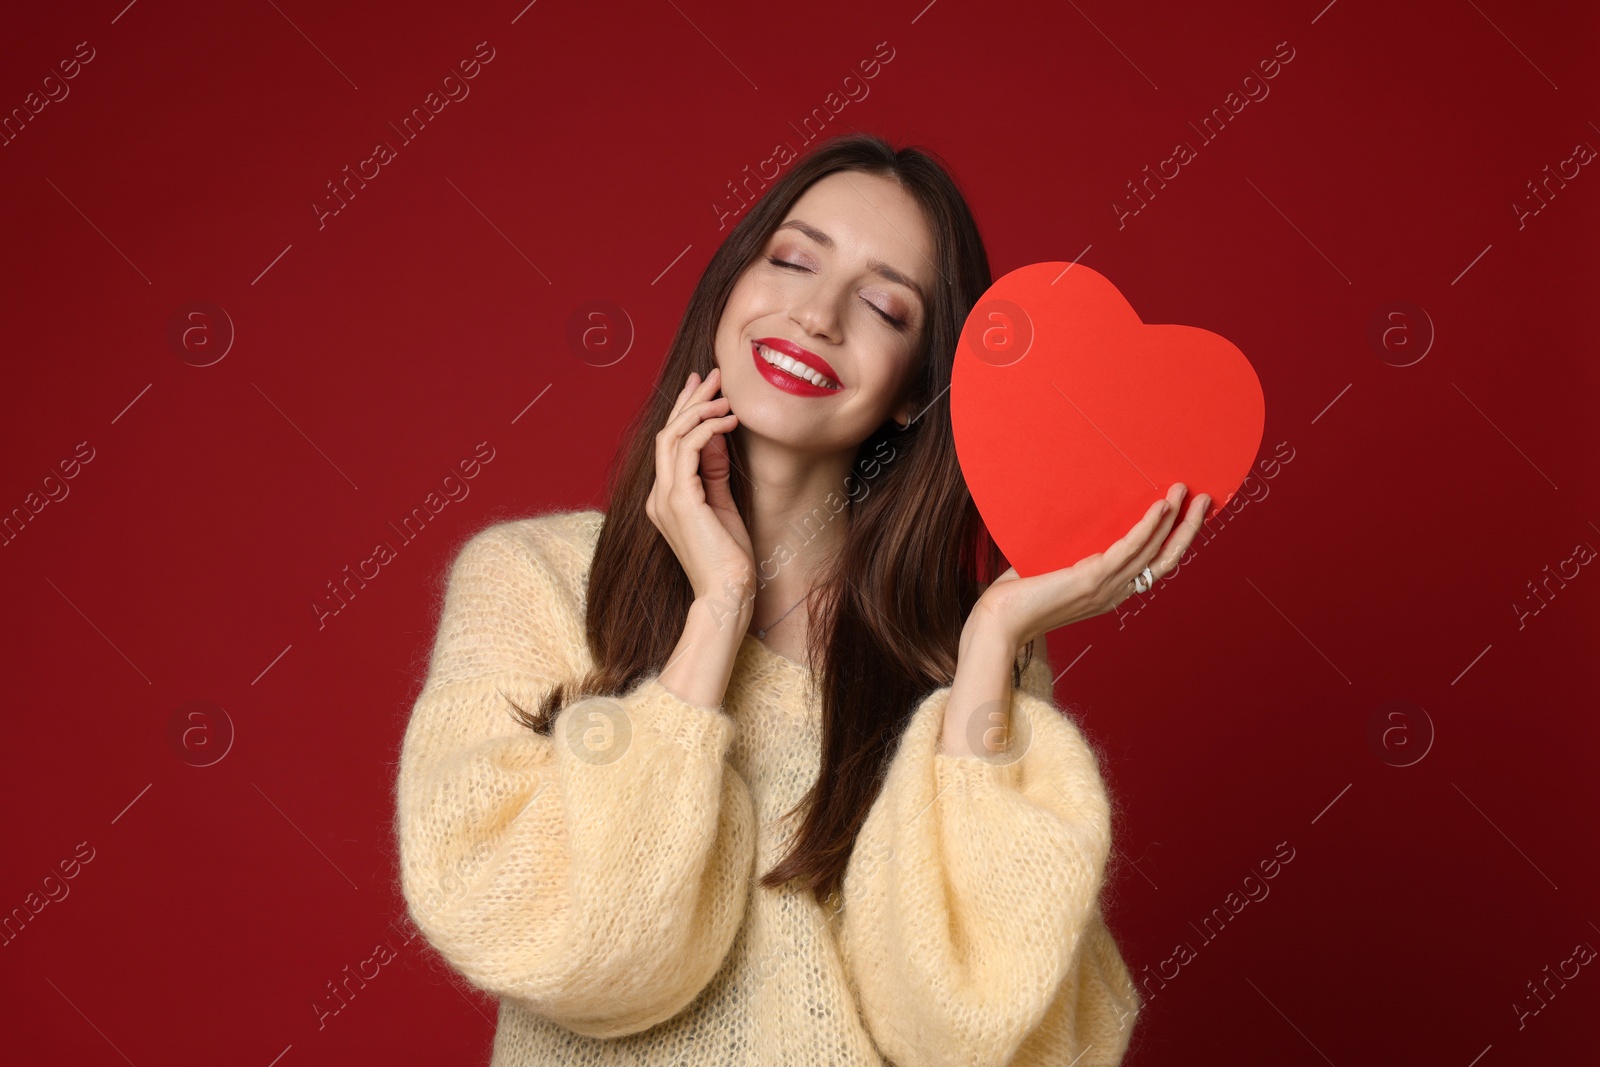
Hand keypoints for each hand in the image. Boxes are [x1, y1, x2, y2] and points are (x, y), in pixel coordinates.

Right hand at [644, 366, 756, 603]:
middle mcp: (659, 496)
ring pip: (672, 436)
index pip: (671, 444)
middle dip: (690, 400)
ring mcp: (665, 498)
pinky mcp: (679, 501)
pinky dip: (707, 430)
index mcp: (666, 498)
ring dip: (700, 410)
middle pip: (667, 433)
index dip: (685, 411)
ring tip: (726, 395)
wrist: (727, 593)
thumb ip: (713, 473)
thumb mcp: (722, 506)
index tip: (704, 387)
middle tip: (714, 376)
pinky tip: (728, 421)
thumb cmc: (730, 559)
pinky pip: (687, 451)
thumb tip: (715, 437)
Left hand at [968, 482, 1211, 649]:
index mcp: (1111, 592)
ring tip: (1186, 491)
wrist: (999, 621)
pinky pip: (1130, 548)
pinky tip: (1160, 506)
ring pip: (1155, 552)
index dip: (1176, 541)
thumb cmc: (1018, 596)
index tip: (1190, 516)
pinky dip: (1148, 526)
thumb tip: (1070, 518)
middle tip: (1206, 499)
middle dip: (1190, 528)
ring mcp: (1106, 587)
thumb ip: (1069, 550)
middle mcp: (1116, 592)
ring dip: (1175, 520)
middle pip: (1167, 559)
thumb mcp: (1052, 568)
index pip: (1154, 566)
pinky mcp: (1092, 579)